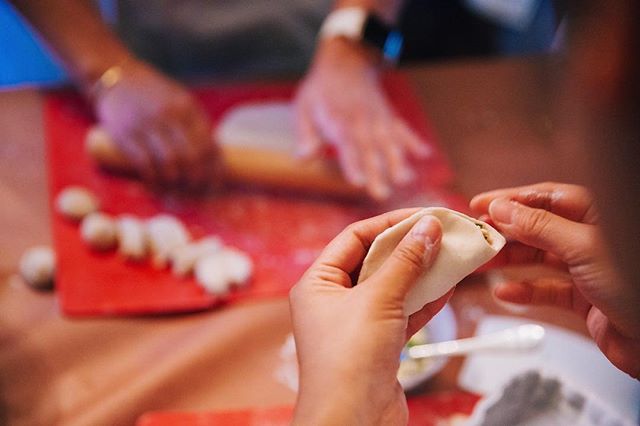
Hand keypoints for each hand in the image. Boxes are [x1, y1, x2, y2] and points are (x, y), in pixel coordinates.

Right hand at [93, 60, 220, 188]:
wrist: (116, 75)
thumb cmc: (152, 92)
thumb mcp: (179, 100)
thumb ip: (194, 124)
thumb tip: (212, 158)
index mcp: (188, 108)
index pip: (209, 145)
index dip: (213, 170)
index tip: (212, 186)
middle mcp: (170, 115)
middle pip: (192, 158)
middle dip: (195, 181)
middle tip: (192, 192)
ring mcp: (147, 124)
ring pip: (170, 163)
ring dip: (174, 183)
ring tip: (174, 191)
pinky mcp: (125, 134)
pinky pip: (145, 164)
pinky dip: (153, 180)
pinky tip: (155, 185)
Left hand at [290, 209, 450, 424]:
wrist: (353, 423)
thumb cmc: (349, 360)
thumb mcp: (378, 300)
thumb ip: (405, 262)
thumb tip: (428, 226)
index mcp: (318, 283)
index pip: (354, 238)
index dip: (390, 223)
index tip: (424, 214)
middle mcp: (333, 300)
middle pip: (375, 260)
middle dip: (409, 246)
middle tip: (442, 232)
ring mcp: (356, 323)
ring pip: (393, 286)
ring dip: (422, 271)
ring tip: (451, 253)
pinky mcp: (378, 344)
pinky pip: (403, 312)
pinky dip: (425, 299)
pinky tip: (448, 284)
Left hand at [294, 38, 429, 199]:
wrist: (345, 61)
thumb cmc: (321, 89)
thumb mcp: (304, 107)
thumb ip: (305, 134)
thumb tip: (305, 158)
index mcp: (340, 121)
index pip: (347, 146)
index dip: (353, 164)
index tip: (357, 182)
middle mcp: (362, 121)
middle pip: (370, 150)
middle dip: (377, 172)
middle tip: (381, 195)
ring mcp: (378, 118)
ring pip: (390, 141)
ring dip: (398, 160)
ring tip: (405, 180)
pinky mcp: (388, 116)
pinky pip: (402, 128)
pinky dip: (413, 140)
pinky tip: (425, 154)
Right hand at [471, 182, 639, 377]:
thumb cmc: (636, 285)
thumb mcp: (582, 247)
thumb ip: (539, 227)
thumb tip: (503, 208)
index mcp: (594, 215)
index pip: (544, 198)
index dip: (510, 200)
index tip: (479, 205)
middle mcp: (588, 238)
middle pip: (537, 227)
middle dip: (505, 231)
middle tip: (475, 236)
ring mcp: (586, 268)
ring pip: (538, 257)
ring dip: (509, 260)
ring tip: (482, 262)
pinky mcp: (583, 298)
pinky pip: (546, 289)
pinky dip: (525, 291)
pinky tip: (505, 292)